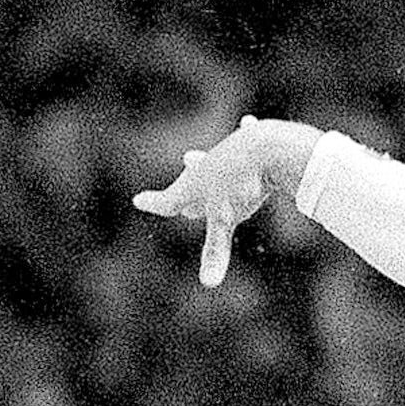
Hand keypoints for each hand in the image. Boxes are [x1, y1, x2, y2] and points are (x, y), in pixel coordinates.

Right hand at [131, 120, 288, 287]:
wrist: (265, 148)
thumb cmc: (240, 185)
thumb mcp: (225, 220)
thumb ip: (216, 250)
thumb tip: (208, 283)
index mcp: (193, 186)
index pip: (169, 200)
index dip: (154, 203)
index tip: (138, 201)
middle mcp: (207, 167)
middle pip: (193, 181)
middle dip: (186, 186)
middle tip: (175, 186)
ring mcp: (229, 152)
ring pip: (216, 160)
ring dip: (210, 161)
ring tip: (197, 157)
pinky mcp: (254, 141)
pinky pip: (249, 137)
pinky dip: (248, 132)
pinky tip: (249, 122)